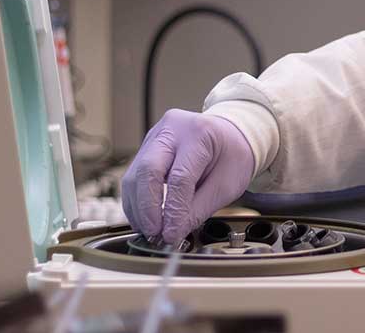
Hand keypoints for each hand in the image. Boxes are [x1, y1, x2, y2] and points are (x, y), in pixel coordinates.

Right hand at [121, 109, 253, 244]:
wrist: (230, 133)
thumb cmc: (231, 155)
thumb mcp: (227, 184)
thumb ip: (199, 209)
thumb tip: (173, 233)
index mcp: (200, 133)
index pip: (180, 177)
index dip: (173, 210)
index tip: (171, 235)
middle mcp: (172, 130)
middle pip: (148, 170)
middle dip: (147, 208)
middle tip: (154, 233)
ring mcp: (155, 136)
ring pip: (134, 175)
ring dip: (138, 209)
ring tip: (150, 231)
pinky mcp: (145, 147)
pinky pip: (133, 177)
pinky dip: (137, 202)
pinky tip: (145, 219)